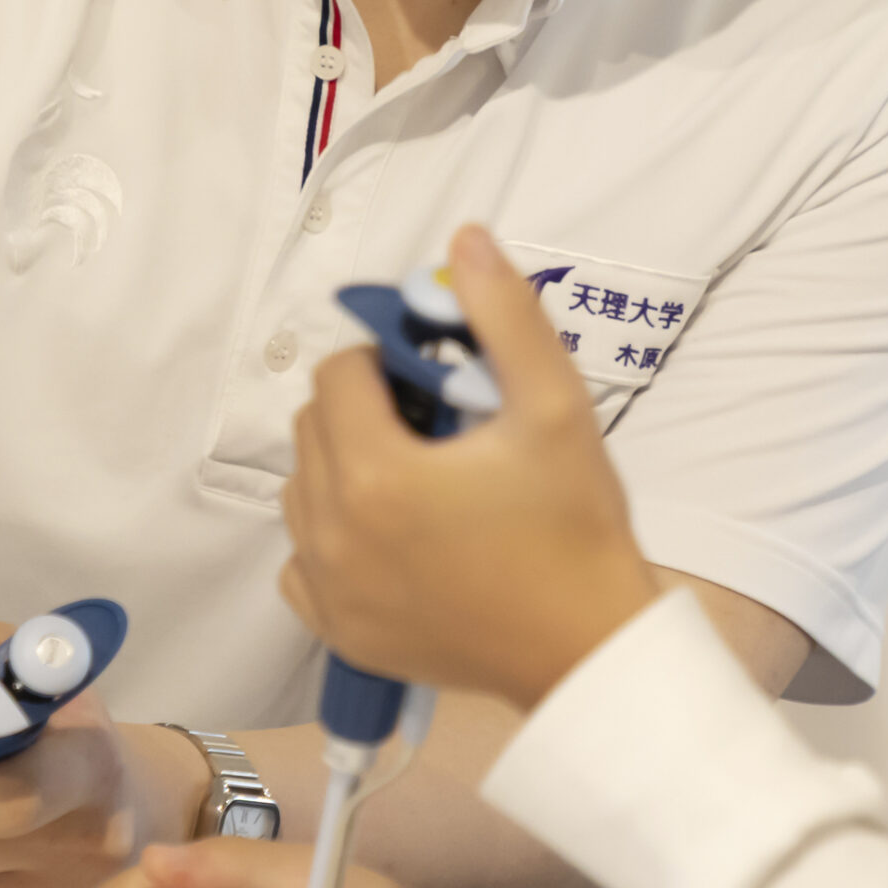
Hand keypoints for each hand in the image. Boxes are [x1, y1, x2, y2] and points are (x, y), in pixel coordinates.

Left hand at [281, 226, 664, 712]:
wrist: (587, 645)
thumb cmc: (576, 528)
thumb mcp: (554, 407)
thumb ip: (505, 316)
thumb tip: (465, 242)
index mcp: (377, 475)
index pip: (339, 375)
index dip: (386, 362)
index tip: (435, 381)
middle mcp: (334, 534)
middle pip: (313, 428)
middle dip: (364, 410)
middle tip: (436, 425)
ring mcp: (332, 590)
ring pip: (300, 491)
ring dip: (344, 467)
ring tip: (419, 476)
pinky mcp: (340, 632)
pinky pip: (301, 563)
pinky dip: (332, 538)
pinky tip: (393, 535)